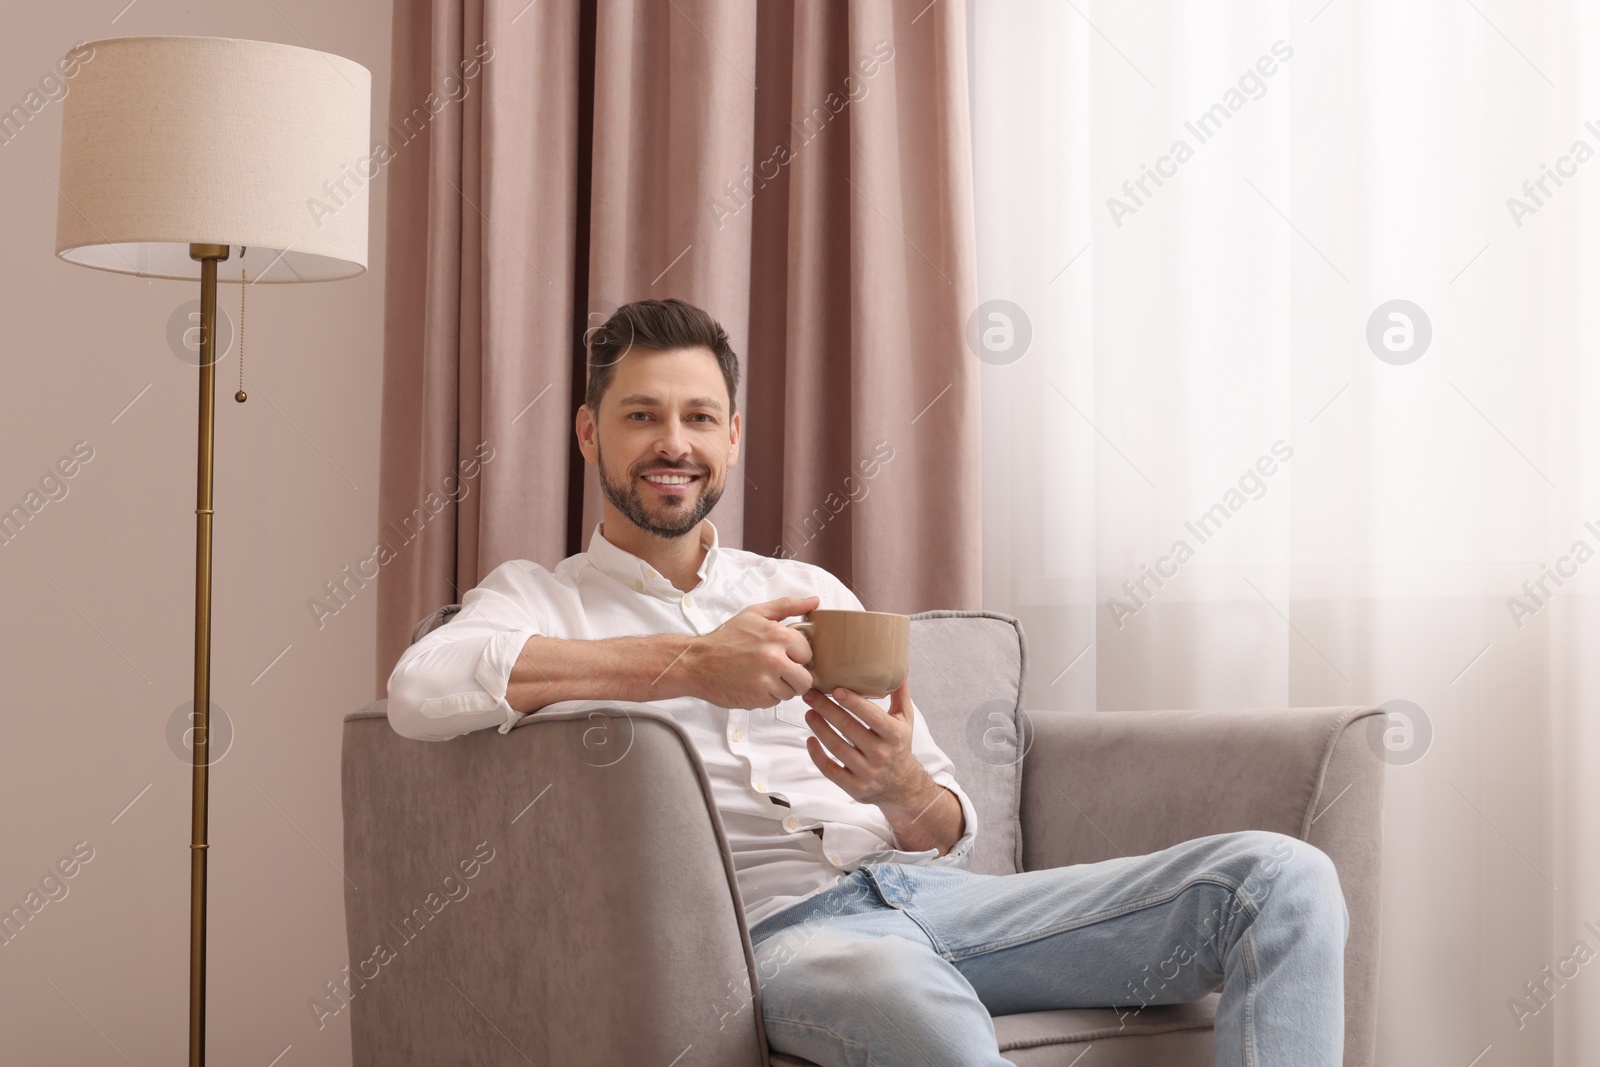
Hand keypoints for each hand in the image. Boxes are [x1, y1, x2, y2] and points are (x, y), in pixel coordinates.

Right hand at [681, 595, 818, 708]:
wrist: (697, 662)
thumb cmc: (726, 638)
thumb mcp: (755, 614)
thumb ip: (787, 606)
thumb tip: (814, 601)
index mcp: (777, 635)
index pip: (808, 653)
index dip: (797, 655)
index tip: (785, 654)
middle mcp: (774, 659)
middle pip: (805, 679)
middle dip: (795, 676)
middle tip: (779, 670)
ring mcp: (765, 681)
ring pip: (790, 693)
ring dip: (780, 687)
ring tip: (762, 676)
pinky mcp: (755, 699)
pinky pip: (774, 702)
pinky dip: (765, 696)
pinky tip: (752, 684)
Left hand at [799, 677, 931, 809]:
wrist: (902, 787)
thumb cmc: (899, 746)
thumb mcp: (905, 719)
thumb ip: (900, 693)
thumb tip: (900, 664)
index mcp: (894, 735)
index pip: (871, 716)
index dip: (852, 702)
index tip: (834, 689)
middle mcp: (881, 754)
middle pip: (848, 728)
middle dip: (825, 709)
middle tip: (809, 694)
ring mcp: (867, 772)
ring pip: (836, 747)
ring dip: (819, 728)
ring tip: (808, 712)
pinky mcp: (854, 787)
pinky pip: (830, 770)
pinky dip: (817, 754)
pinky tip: (810, 739)